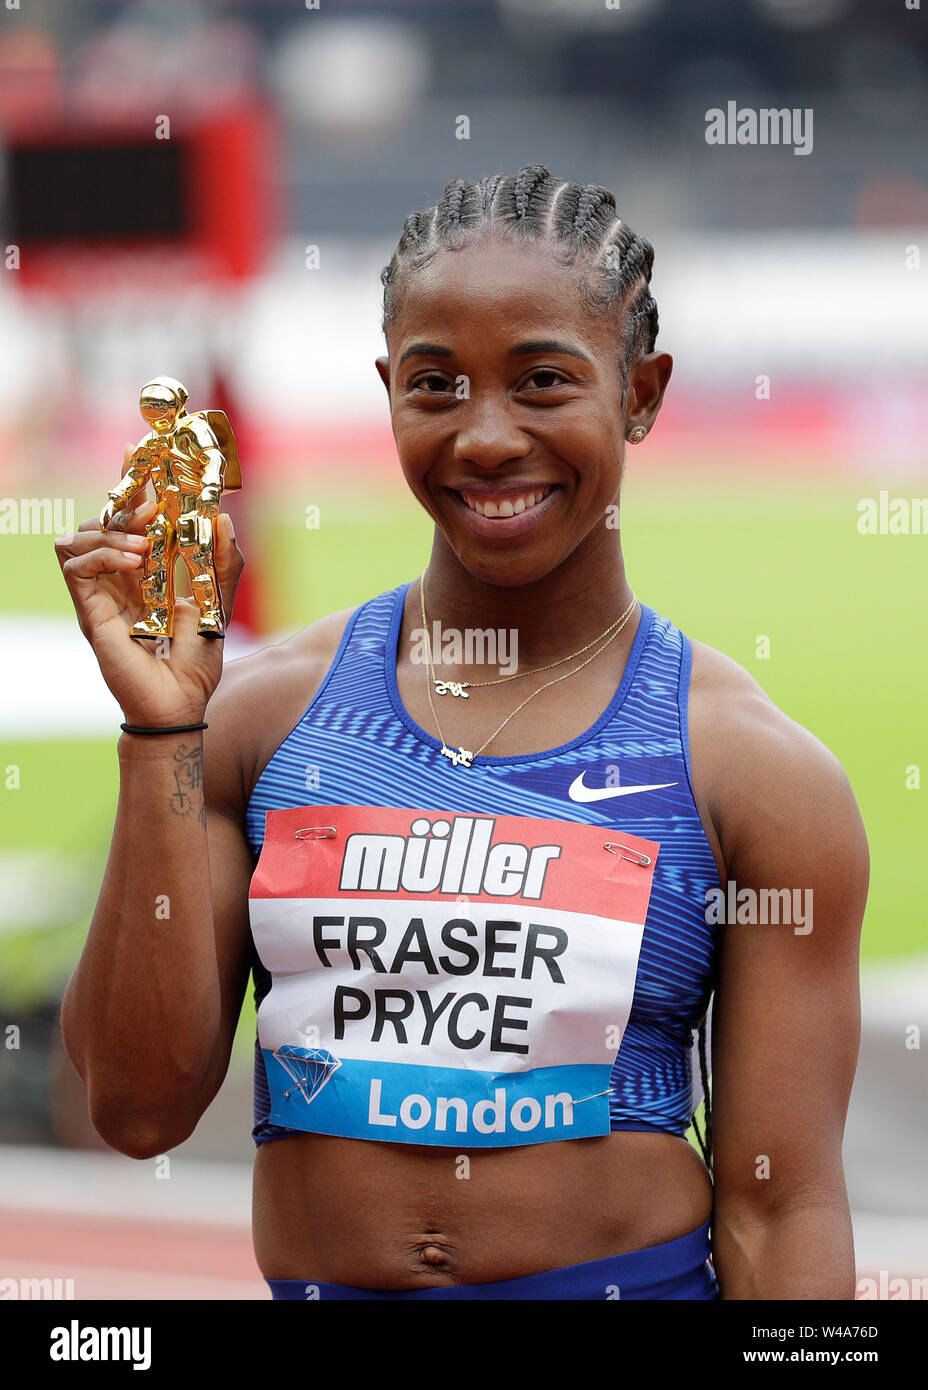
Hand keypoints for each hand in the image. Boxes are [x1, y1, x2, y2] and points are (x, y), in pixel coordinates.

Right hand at [56, 447, 244, 728]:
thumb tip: (223, 516)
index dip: (131, 483)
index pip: (129, 517)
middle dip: (123, 501)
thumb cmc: (195, 663)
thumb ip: (224, 563)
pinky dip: (100, 554)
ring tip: (146, 544)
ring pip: (79, 536)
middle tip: (153, 506)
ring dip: (112, 531)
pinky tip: (132, 562)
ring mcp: (100, 594)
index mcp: (145, 572)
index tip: (139, 450)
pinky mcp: (89, 612)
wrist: (180, 704)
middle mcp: (118, 579)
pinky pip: (74, 564)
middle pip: (102, 519)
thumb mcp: (220, 605)